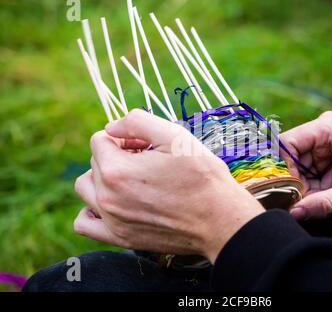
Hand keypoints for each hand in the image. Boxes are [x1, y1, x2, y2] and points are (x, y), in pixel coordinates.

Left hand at [74, 109, 263, 262]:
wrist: (219, 219)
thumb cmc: (202, 176)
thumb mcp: (175, 136)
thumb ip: (137, 122)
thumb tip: (112, 126)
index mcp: (116, 169)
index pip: (100, 139)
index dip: (124, 137)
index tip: (146, 146)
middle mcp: (107, 196)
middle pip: (95, 162)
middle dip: (117, 154)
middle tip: (148, 160)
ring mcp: (112, 220)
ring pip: (86, 188)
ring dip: (102, 177)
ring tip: (131, 178)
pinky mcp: (120, 237)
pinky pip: (84, 222)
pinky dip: (91, 209)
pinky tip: (113, 202)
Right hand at [281, 111, 331, 219]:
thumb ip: (322, 204)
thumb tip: (293, 213)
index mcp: (330, 127)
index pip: (287, 143)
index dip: (283, 168)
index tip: (287, 191)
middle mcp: (326, 128)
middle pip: (293, 155)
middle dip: (296, 179)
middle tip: (301, 201)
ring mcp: (329, 138)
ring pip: (302, 164)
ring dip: (307, 183)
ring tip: (322, 197)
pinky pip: (313, 167)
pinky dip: (317, 183)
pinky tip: (329, 193)